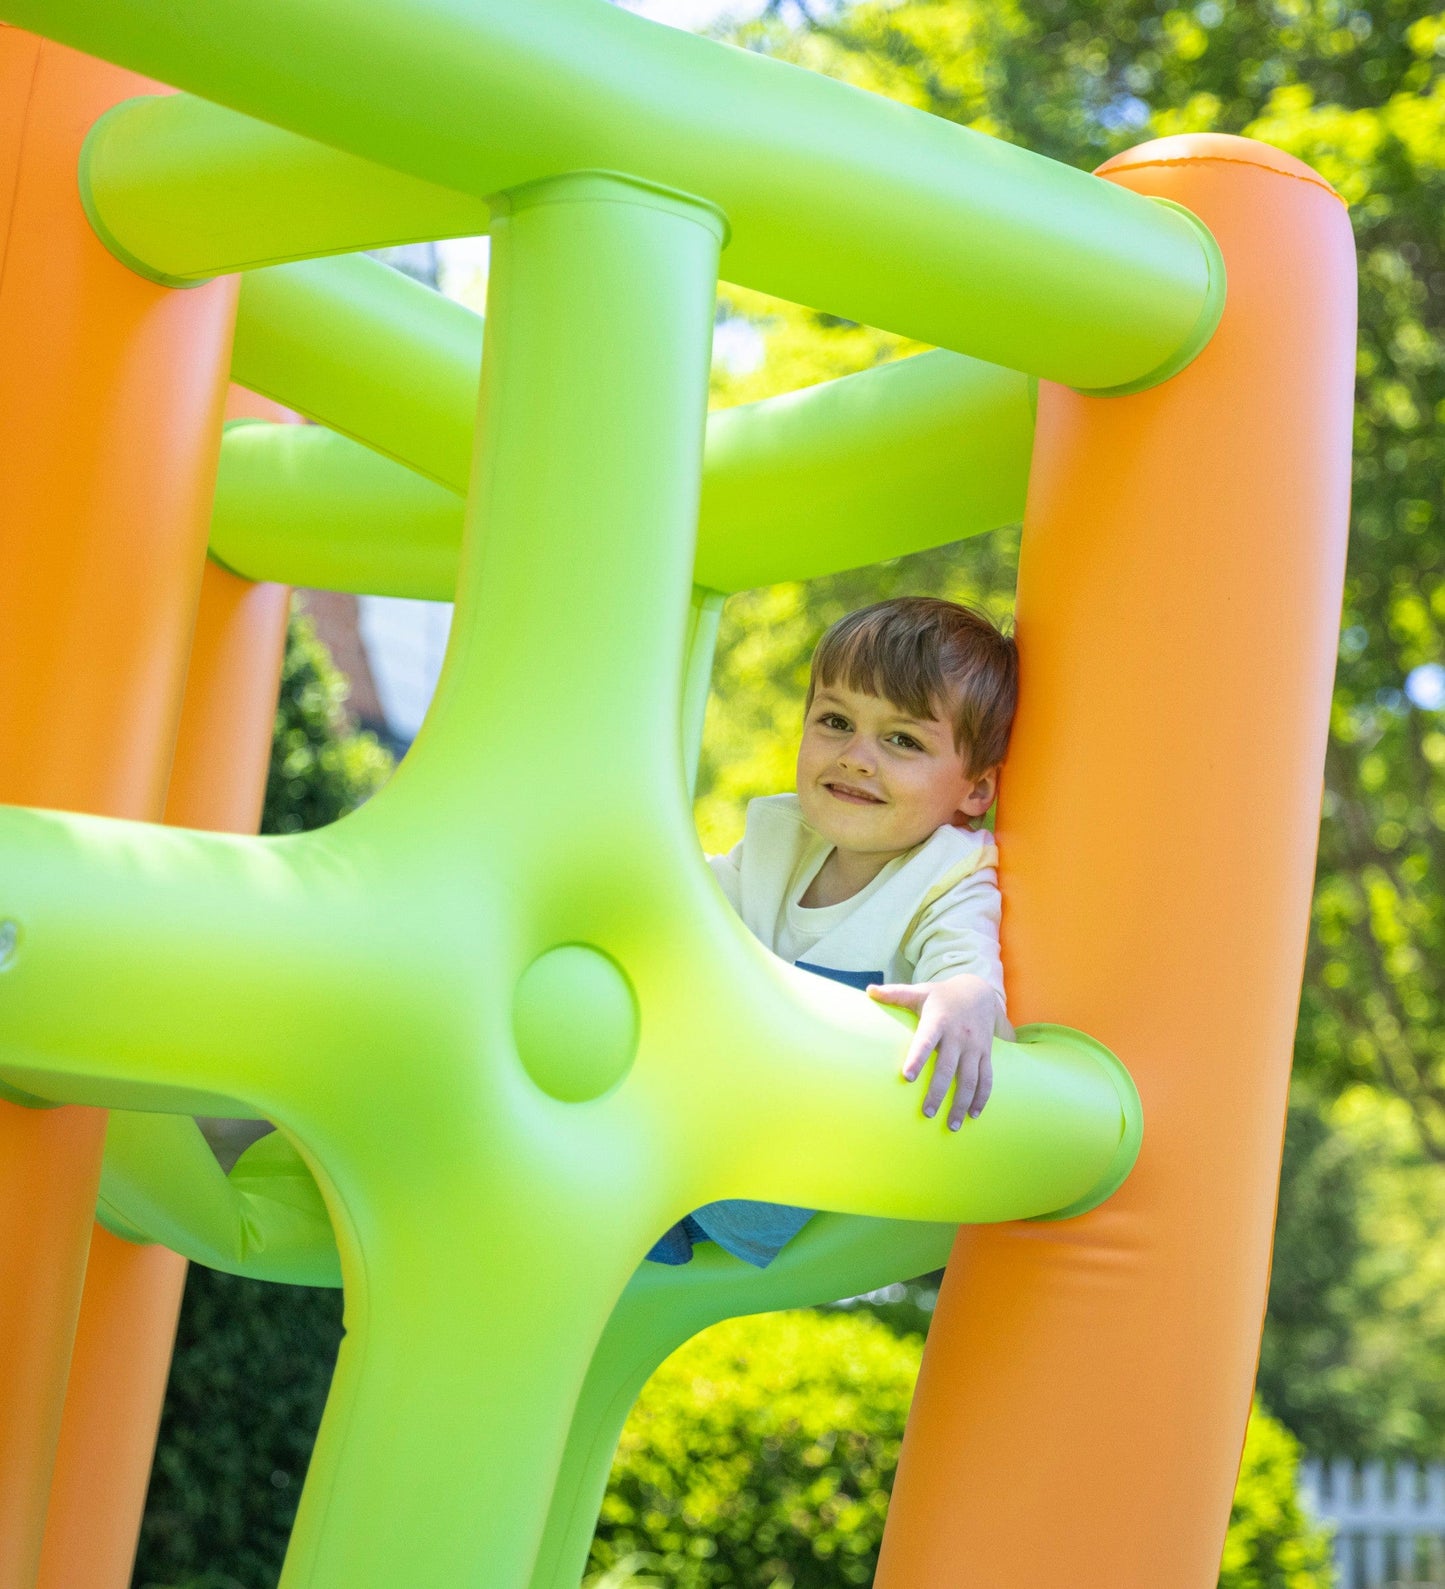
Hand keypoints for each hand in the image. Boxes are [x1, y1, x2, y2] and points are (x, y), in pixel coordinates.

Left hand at [867, 974, 1003, 1129]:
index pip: (926, 1041)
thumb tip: (868, 991)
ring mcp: (975, 1046)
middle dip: (938, 1092)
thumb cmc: (942, 996)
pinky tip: (973, 1115)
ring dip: (961, 1103)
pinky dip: (981, 1098)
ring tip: (951, 1125)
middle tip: (927, 1113)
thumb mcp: (920, 991)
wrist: (979, 991)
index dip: (917, 1058)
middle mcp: (959, 1035)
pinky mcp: (986, 1054)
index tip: (906, 1077)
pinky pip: (987, 1078)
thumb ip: (895, 994)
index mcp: (939, 1021)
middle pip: (948, 1068)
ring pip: (970, 1079)